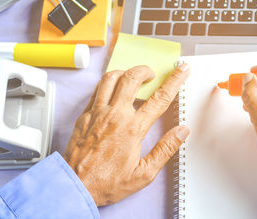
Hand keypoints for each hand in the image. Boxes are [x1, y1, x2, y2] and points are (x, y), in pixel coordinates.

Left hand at [63, 64, 189, 205]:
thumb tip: (181, 132)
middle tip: (151, 73)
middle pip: (132, 78)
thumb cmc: (106, 183)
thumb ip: (165, 149)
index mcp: (133, 129)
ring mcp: (97, 113)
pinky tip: (112, 88)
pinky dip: (107, 83)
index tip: (181, 71)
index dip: (174, 81)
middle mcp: (115, 115)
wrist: (75, 186)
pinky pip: (96, 89)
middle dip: (145, 70)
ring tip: (132, 77)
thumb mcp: (144, 173)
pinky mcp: (84, 115)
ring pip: (111, 78)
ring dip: (125, 72)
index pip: (159, 98)